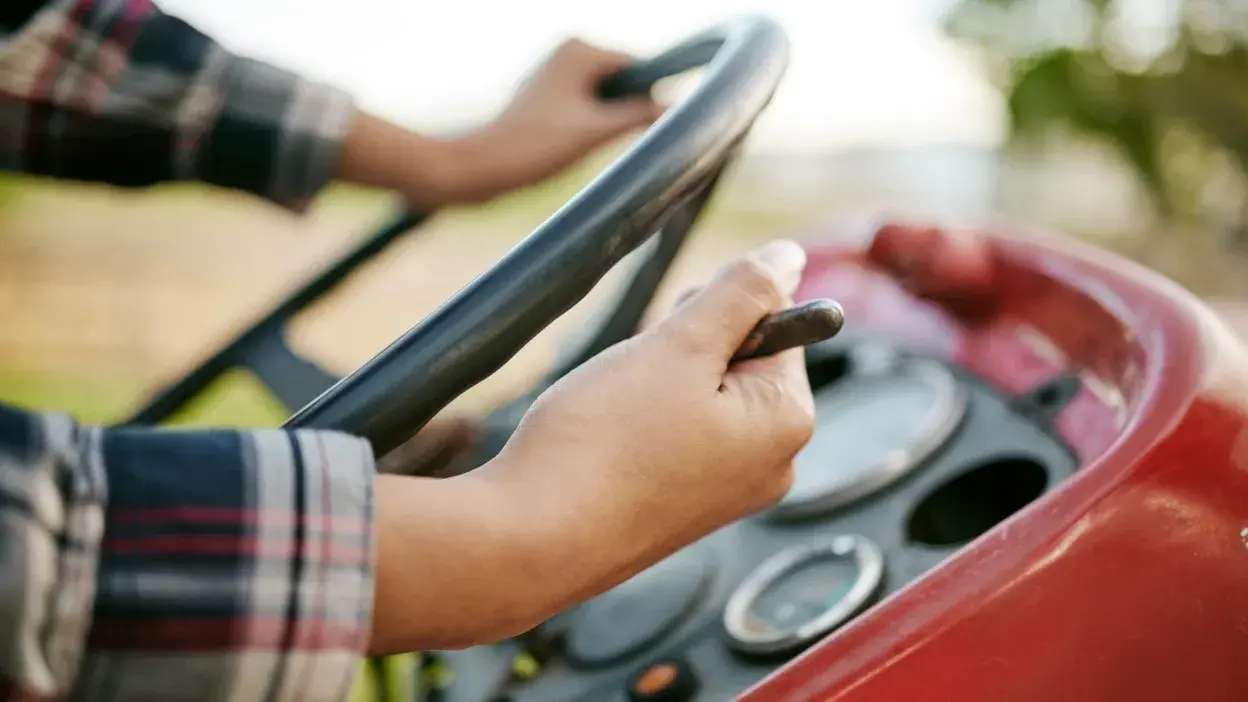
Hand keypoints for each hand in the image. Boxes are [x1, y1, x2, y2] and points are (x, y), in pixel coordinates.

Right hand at [370, 241, 813, 651]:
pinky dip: (640, 420)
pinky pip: (673, 434)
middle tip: (635, 378)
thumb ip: (740, 293)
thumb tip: (788, 256)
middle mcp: (770, 464)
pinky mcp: (682, 507)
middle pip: (738, 360)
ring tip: (615, 411)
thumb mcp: (679, 346)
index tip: (669, 341)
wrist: (531, 539)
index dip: (715, 314)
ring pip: (699, 393)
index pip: (777, 327)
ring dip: (655, 380)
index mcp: (787, 422)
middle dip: (682, 350)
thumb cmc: (605, 442)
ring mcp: (726, 492)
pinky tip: (607, 439)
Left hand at [454, 38, 662, 198]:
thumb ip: (638, 116)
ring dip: (608, 121)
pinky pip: (588, 105)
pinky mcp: (548, 94)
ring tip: (587, 143)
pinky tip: (574, 144)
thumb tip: (675, 108)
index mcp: (579, 50)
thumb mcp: (595, 132)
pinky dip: (591, 125)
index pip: (638, 67)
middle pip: (623, 82)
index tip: (649, 129)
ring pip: (606, 97)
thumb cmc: (534, 145)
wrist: (483, 165)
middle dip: (625, 110)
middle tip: (607, 140)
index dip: (649, 97)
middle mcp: (567, 52)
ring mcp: (556, 73)